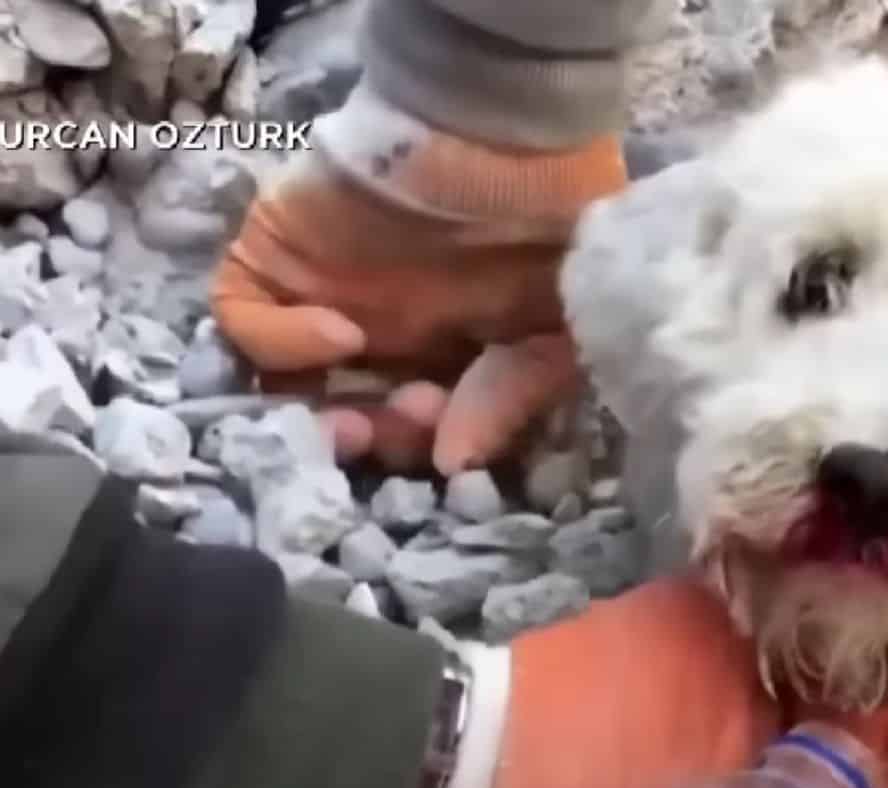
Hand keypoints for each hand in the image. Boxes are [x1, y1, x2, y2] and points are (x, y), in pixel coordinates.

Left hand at [210, 93, 627, 473]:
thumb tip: (454, 465)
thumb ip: (509, 401)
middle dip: (378, 443)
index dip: (424, 452)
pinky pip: (243, 316)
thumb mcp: (557, 334)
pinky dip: (280, 342)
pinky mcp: (276, 254)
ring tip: (357, 419)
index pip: (413, 431)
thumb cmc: (551, 231)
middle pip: (348, 418)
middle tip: (403, 427)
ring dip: (316, 420)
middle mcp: (383, 332)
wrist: (505, 134)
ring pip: (288, 386)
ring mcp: (324, 295)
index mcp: (451, 353)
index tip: (451, 446)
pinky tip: (340, 334)